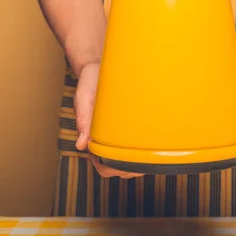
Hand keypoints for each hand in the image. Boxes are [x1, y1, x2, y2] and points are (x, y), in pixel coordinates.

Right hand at [74, 62, 143, 178]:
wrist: (99, 65)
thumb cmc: (89, 82)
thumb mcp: (83, 99)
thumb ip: (83, 120)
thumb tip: (81, 146)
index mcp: (93, 137)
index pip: (103, 166)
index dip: (115, 171)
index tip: (128, 167)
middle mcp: (105, 138)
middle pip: (119, 167)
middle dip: (132, 169)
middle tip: (146, 162)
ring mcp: (117, 132)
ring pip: (128, 157)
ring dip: (139, 159)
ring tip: (153, 154)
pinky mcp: (128, 122)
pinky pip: (135, 140)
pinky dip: (144, 144)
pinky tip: (154, 140)